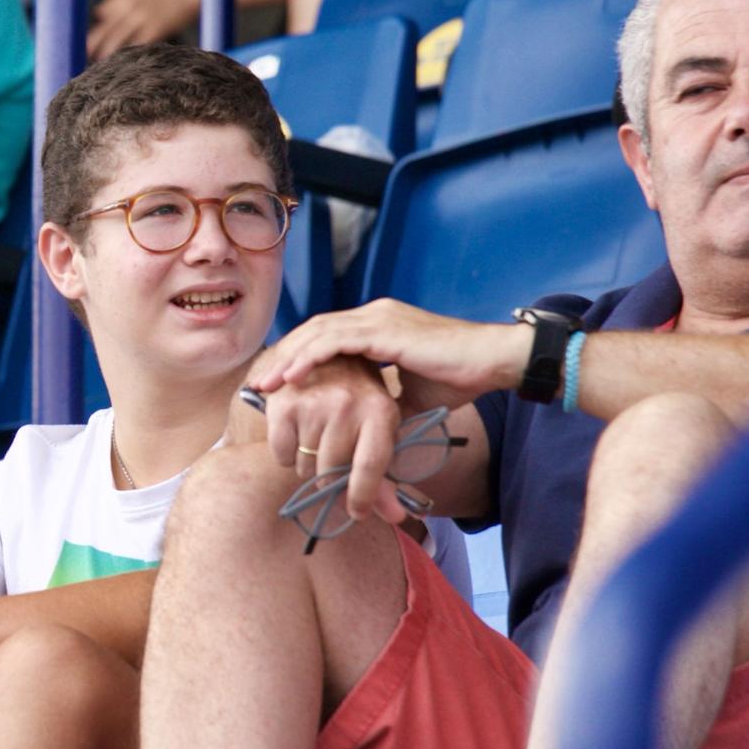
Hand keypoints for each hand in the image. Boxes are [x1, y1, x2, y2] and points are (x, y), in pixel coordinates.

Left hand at [87, 0, 201, 60]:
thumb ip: (117, 6)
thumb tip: (97, 16)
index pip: (99, 18)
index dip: (92, 37)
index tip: (86, 51)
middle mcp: (128, 6)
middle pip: (103, 32)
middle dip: (92, 50)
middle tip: (85, 65)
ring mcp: (141, 18)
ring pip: (116, 42)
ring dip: (106, 58)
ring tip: (99, 73)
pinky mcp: (154, 29)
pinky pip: (135, 47)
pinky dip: (127, 59)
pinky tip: (123, 69)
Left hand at [250, 299, 531, 406]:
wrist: (490, 361)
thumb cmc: (459, 377)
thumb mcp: (410, 396)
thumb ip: (385, 405)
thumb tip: (369, 432)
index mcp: (378, 326)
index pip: (326, 337)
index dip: (298, 358)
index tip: (276, 384)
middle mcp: (374, 316)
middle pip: (313, 331)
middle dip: (283, 357)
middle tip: (257, 383)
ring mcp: (379, 319)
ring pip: (318, 333)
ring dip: (288, 358)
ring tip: (266, 383)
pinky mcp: (385, 329)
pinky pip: (336, 340)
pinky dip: (310, 357)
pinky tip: (292, 377)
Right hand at [261, 355, 409, 523]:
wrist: (326, 359)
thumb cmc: (359, 406)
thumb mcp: (379, 433)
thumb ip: (384, 480)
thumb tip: (396, 518)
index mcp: (380, 411)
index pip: (369, 467)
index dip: (362, 496)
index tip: (356, 511)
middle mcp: (348, 403)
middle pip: (332, 472)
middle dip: (330, 478)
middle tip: (333, 458)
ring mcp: (314, 401)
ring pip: (305, 467)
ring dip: (308, 465)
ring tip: (316, 440)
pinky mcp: (284, 403)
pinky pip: (282, 455)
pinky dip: (287, 455)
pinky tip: (296, 434)